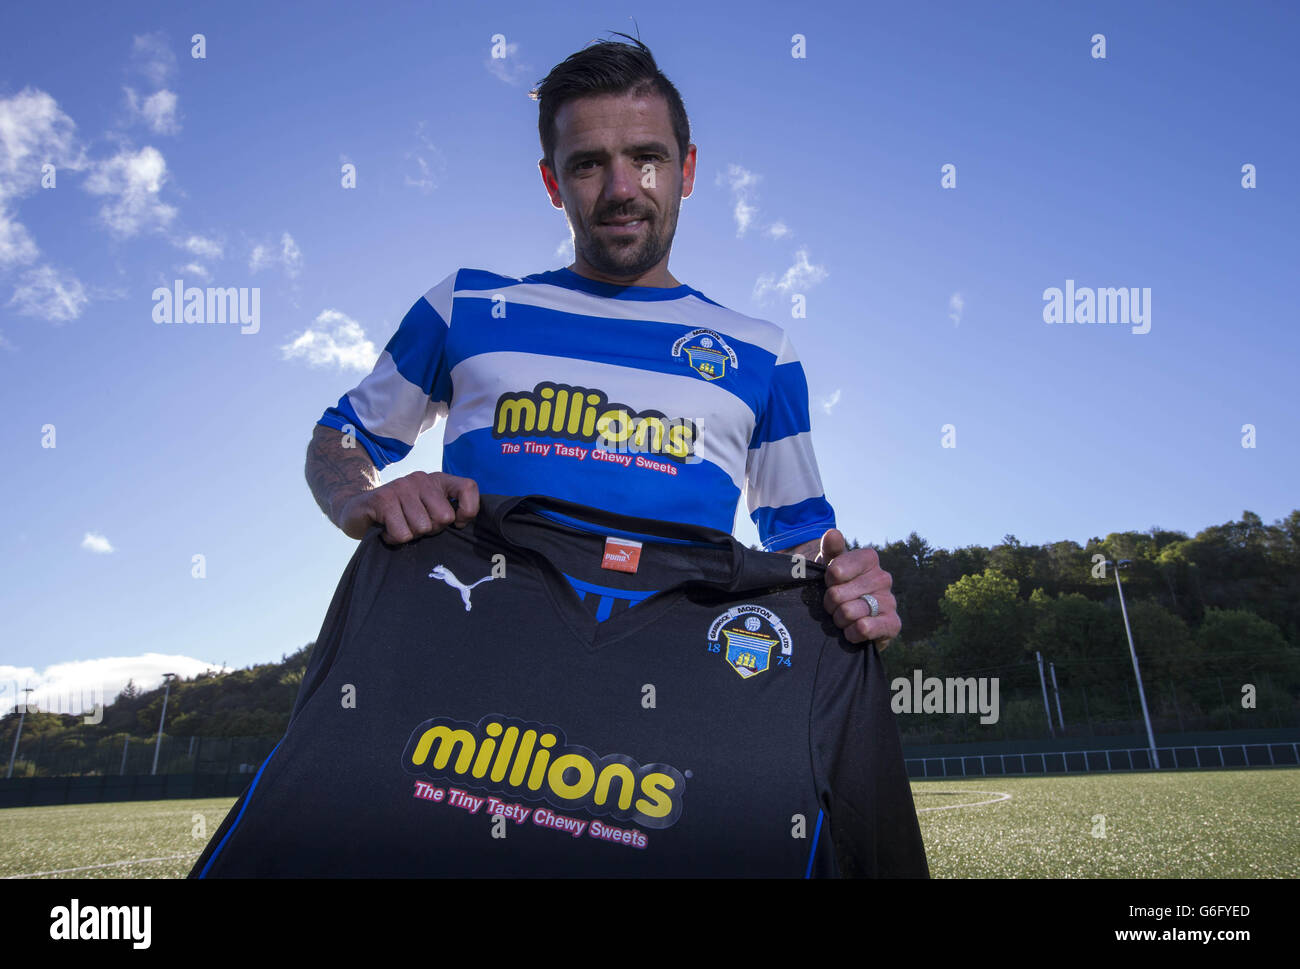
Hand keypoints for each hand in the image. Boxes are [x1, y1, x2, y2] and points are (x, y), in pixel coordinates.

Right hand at [336, 471, 479, 542]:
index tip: (457, 524)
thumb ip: (447, 512)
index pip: (468, 487)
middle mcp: (421, 479)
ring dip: (410, 535)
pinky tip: (386, 529)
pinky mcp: (383, 499)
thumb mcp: (427, 510)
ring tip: (398, 525)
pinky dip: (394, 539)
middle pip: (444, 517)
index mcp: (437, 480)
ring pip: (422, 528)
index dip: (468, 511)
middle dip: (431, 530)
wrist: (357, 509)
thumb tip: (463, 524)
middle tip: (413, 524)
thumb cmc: (399, 514)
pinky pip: (402, 533)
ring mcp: (401, 487)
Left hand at [816, 529, 899, 647]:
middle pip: (837, 594)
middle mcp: (883, 577)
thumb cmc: (839, 588)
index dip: (827, 581)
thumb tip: (833, 534)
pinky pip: (864, 628)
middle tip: (834, 605)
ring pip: (848, 612)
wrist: (852, 621)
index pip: (836, 570)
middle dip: (829, 604)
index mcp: (869, 559)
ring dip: (839, 620)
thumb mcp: (829, 565)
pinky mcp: (893, 624)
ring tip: (843, 618)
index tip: (830, 583)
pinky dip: (852, 633)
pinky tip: (852, 631)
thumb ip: (830, 549)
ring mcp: (890, 601)